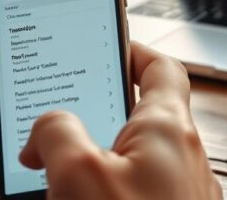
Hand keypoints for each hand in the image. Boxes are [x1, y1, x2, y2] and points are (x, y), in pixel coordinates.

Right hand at [20, 42, 221, 199]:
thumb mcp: (77, 175)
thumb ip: (57, 131)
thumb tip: (49, 127)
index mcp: (168, 128)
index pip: (160, 67)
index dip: (130, 49)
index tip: (101, 42)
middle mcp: (182, 158)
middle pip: (134, 118)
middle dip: (89, 120)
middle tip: (50, 126)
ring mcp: (178, 195)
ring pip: (127, 164)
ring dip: (88, 166)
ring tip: (45, 178)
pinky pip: (132, 195)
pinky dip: (100, 194)